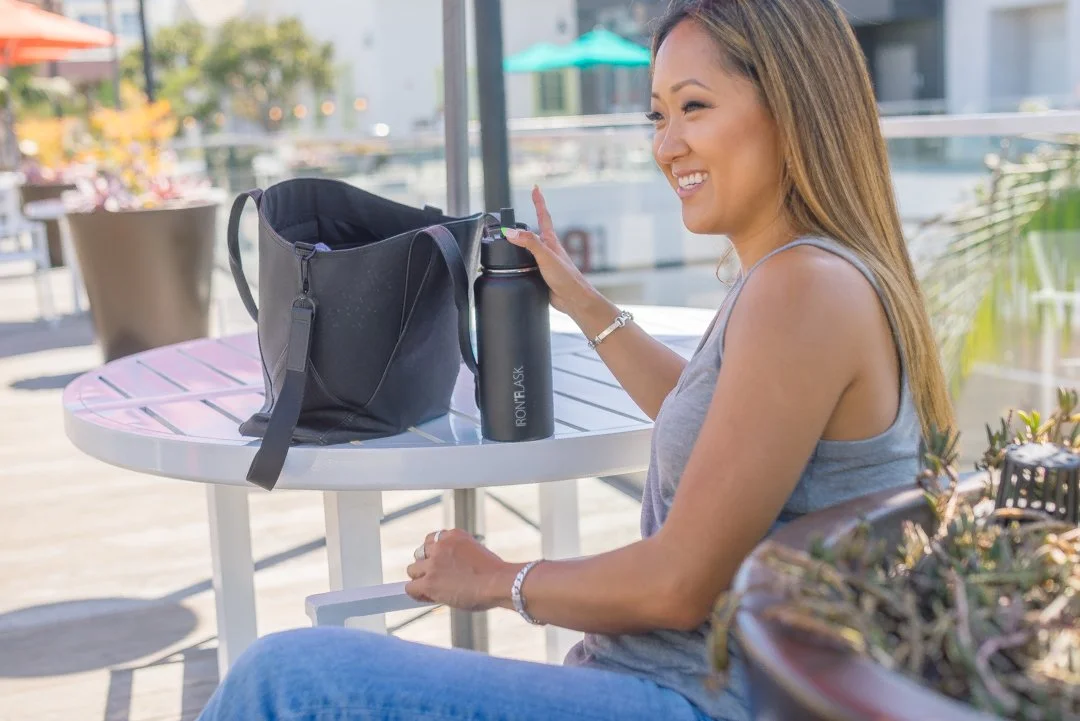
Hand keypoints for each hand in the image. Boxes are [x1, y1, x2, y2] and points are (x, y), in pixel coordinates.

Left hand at [405, 529, 516, 611]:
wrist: (501, 583)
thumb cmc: (495, 575)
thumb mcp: (475, 555)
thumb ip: (458, 557)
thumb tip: (447, 574)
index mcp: (454, 536)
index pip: (432, 540)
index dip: (433, 554)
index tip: (437, 563)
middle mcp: (441, 545)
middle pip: (419, 553)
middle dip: (426, 565)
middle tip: (435, 578)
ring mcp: (434, 563)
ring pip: (413, 570)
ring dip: (420, 579)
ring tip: (432, 589)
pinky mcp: (430, 582)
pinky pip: (410, 588)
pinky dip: (417, 594)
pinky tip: (428, 598)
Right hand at [504, 186, 599, 317]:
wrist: (573, 298)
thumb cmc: (566, 277)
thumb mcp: (545, 256)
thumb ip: (529, 243)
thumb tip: (510, 232)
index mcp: (550, 240)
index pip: (543, 215)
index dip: (539, 201)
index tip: (536, 188)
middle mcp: (548, 248)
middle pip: (537, 229)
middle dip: (532, 216)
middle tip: (528, 205)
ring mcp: (545, 261)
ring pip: (531, 247)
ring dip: (524, 240)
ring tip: (518, 233)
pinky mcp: (542, 274)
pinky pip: (528, 263)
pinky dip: (521, 259)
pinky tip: (517, 263)